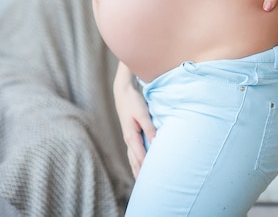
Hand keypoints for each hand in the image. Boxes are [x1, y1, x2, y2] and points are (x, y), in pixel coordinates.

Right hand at [113, 64, 155, 178]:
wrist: (123, 92)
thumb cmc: (133, 101)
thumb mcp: (142, 113)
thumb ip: (149, 128)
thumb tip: (155, 142)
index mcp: (131, 136)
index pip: (140, 157)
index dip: (147, 168)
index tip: (154, 177)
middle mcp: (128, 139)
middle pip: (135, 161)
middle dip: (141, 173)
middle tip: (148, 185)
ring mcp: (128, 137)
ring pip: (132, 158)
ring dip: (137, 169)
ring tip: (142, 181)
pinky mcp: (129, 134)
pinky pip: (132, 152)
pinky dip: (135, 161)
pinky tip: (138, 164)